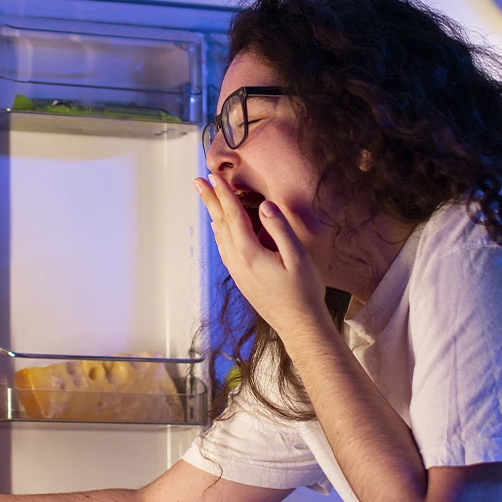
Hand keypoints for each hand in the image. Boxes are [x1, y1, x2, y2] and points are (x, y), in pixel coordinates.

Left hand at [194, 177, 330, 337]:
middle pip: (220, 223)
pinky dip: (219, 232)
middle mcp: (238, 261)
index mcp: (250, 252)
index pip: (233, 215)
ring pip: (220, 235)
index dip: (224, 193)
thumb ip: (280, 229)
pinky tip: (219, 229)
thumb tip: (264, 205)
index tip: (214, 176)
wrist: (299, 325)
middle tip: (198, 181)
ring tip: (207, 198)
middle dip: (210, 199)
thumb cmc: (303, 292)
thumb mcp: (297, 256)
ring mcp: (238, 271)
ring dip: (213, 214)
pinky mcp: (241, 278)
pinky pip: (225, 248)